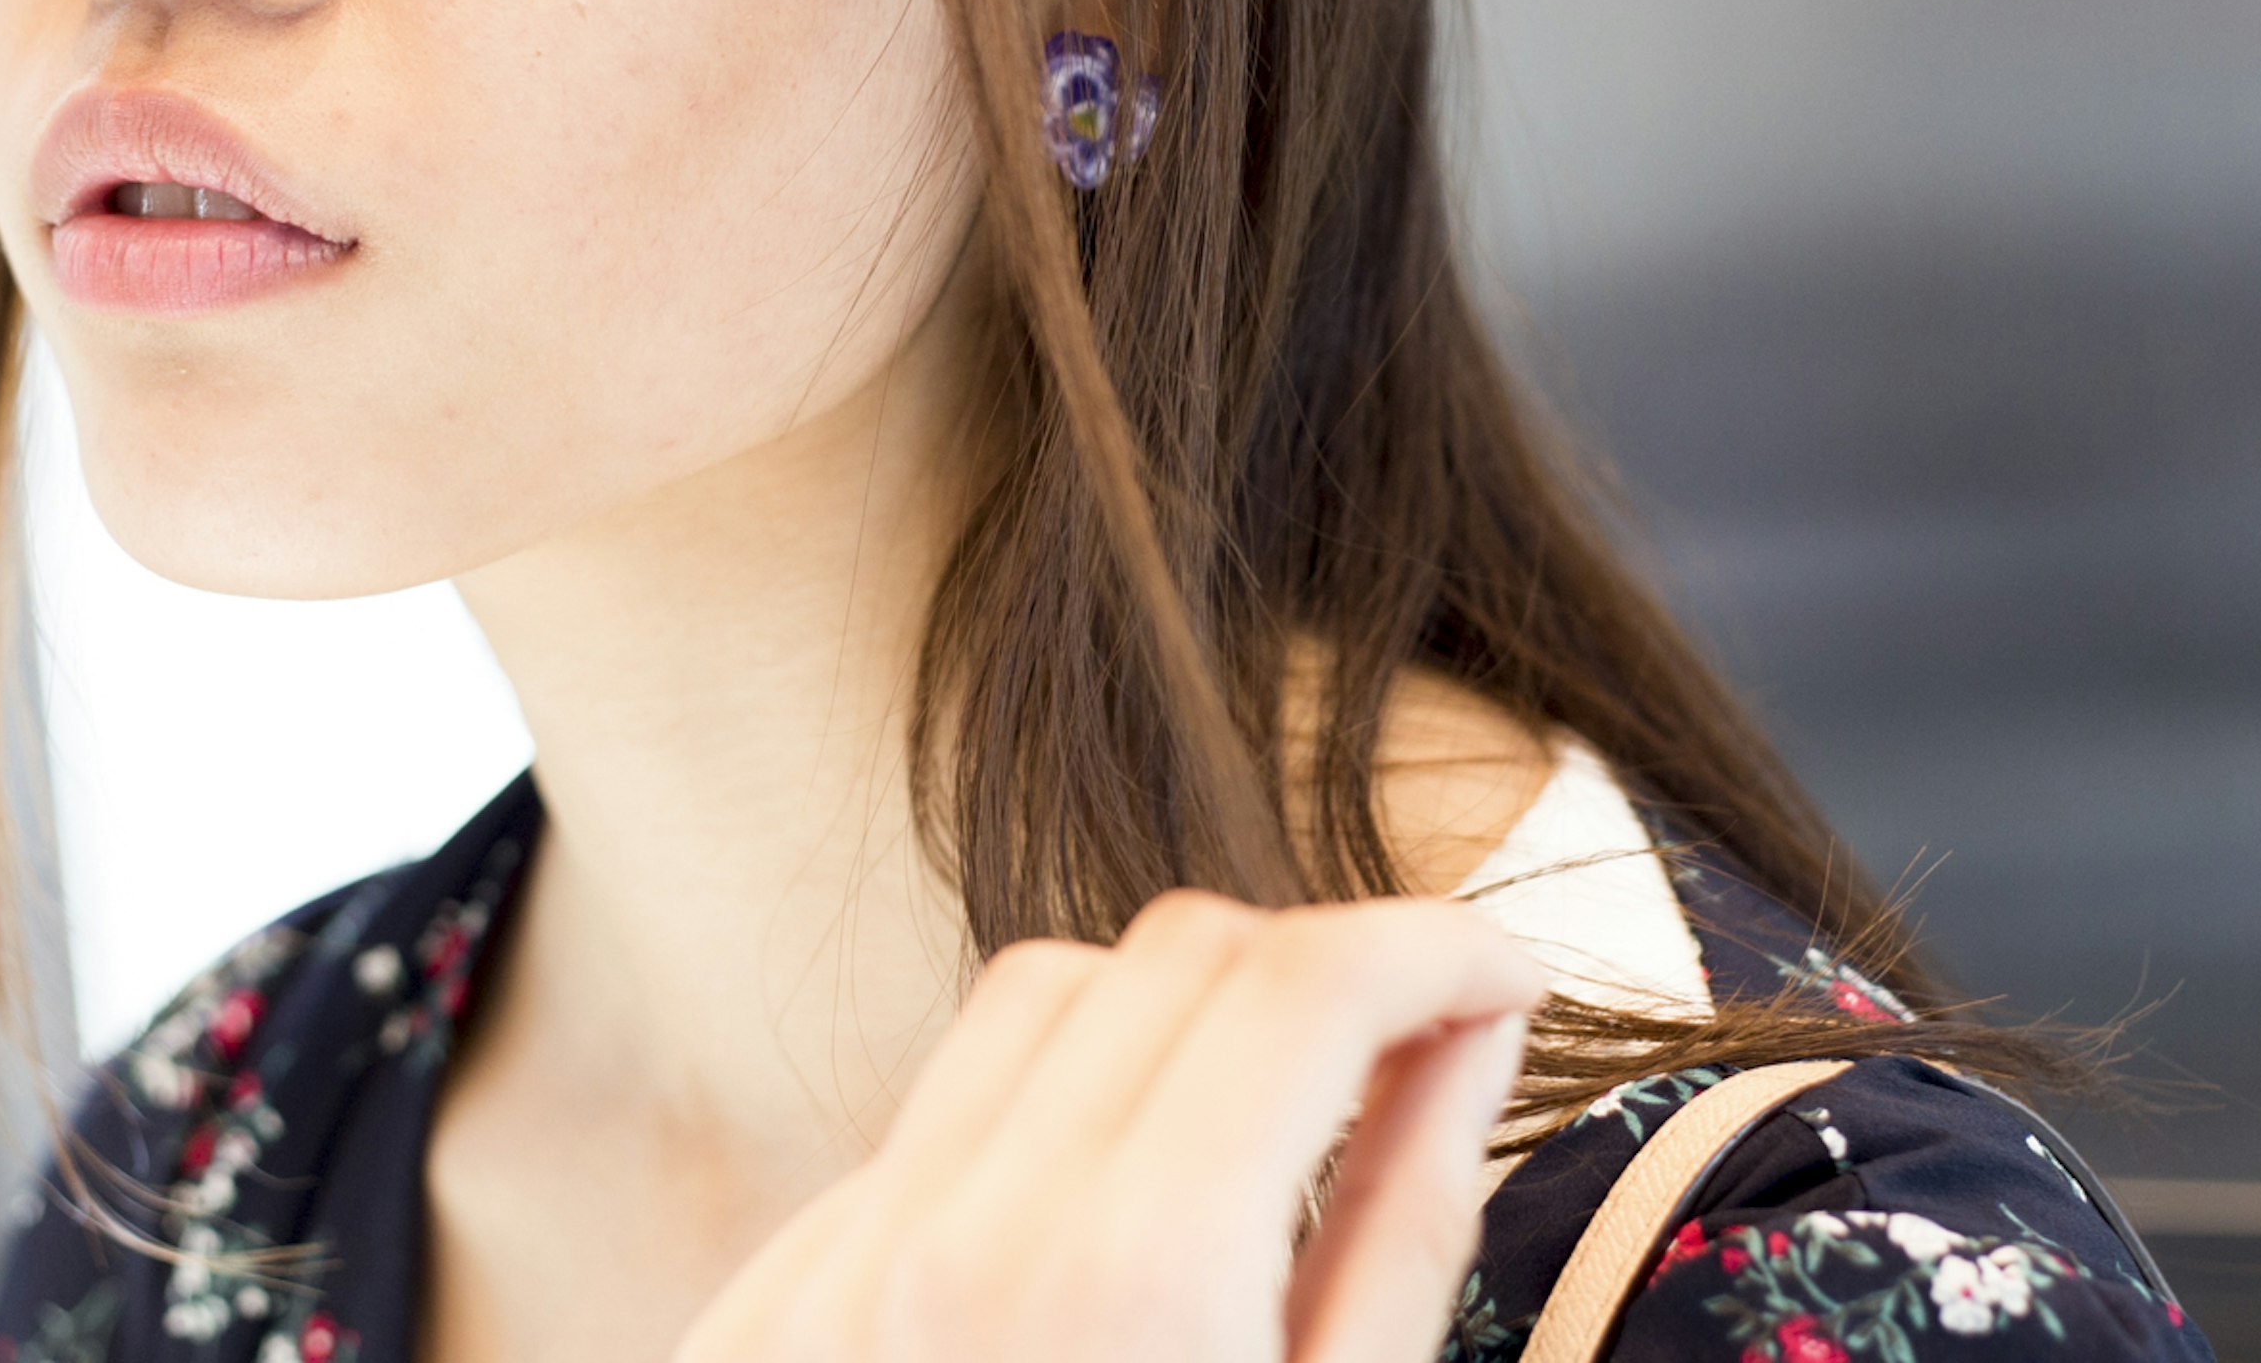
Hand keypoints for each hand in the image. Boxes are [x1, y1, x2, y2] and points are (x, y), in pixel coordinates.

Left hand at [676, 889, 1544, 1362]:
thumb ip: (1399, 1230)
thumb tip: (1468, 1037)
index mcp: (1133, 1279)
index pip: (1302, 982)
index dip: (1430, 945)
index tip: (1502, 976)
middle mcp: (962, 1237)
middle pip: (1173, 955)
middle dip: (1317, 967)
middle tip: (1414, 1048)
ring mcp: (836, 1269)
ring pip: (1031, 1004)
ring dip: (1170, 1023)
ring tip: (1264, 1133)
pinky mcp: (758, 1314)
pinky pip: (921, 1135)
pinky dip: (1040, 1131)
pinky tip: (1103, 1250)